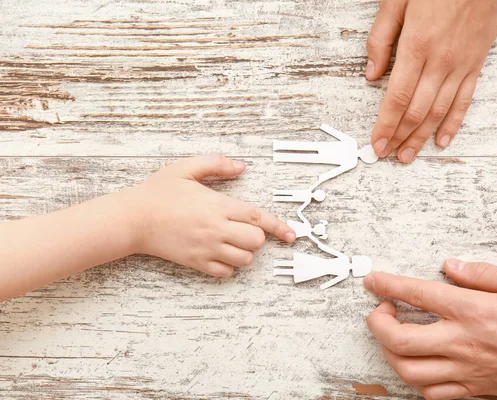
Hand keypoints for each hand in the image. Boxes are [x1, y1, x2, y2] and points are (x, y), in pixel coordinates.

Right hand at [128, 154, 295, 277]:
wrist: (132, 218)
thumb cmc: (158, 192)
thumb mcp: (186, 168)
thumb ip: (216, 163)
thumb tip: (241, 167)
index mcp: (217, 205)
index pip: (258, 217)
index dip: (278, 226)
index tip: (291, 234)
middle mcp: (215, 229)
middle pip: (256, 241)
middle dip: (257, 236)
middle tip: (244, 228)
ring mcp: (206, 248)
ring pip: (244, 259)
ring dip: (245, 252)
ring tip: (232, 242)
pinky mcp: (196, 262)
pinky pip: (225, 273)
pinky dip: (229, 266)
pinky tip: (220, 254)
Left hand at [364, 260, 496, 399]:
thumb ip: (484, 273)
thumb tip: (453, 266)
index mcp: (474, 311)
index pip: (417, 294)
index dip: (388, 285)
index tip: (373, 280)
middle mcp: (464, 343)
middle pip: (399, 339)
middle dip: (377, 323)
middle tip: (379, 310)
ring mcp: (467, 370)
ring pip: (409, 370)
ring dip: (390, 352)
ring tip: (393, 335)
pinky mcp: (475, 389)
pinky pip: (432, 394)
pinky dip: (416, 380)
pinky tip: (419, 364)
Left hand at [367, 0, 496, 161]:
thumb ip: (381, 38)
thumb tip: (371, 73)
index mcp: (416, 45)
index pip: (397, 98)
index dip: (385, 125)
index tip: (376, 142)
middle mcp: (440, 60)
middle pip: (416, 111)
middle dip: (399, 136)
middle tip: (387, 154)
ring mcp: (461, 64)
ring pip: (439, 111)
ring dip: (422, 137)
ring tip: (408, 155)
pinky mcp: (476, 62)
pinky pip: (465, 100)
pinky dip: (453, 123)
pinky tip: (443, 139)